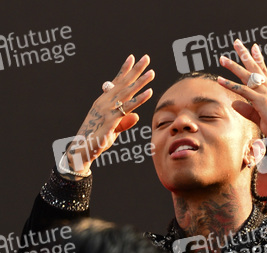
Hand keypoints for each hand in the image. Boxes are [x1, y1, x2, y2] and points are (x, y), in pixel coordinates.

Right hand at [64, 54, 153, 176]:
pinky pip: (128, 108)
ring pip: (127, 93)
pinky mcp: (111, 119)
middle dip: (136, 70)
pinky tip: (149, 92)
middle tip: (146, 58)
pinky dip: (139, 99)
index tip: (132, 57)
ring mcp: (107, 110)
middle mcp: (105, 102)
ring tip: (151, 72)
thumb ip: (124, 122)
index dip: (124, 70)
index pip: (115, 82)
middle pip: (123, 83)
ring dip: (140, 82)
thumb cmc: (97, 139)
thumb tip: (136, 116)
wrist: (83, 149)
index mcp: (103, 101)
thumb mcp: (113, 129)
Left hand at [218, 40, 266, 137]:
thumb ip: (246, 110)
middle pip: (254, 67)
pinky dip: (230, 84)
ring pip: (246, 75)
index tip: (254, 46)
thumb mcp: (260, 117)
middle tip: (236, 42)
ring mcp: (264, 92)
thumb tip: (234, 103)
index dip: (258, 58)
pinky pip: (242, 90)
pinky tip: (220, 79)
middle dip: (245, 54)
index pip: (263, 70)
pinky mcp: (260, 100)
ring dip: (233, 66)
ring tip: (222, 58)